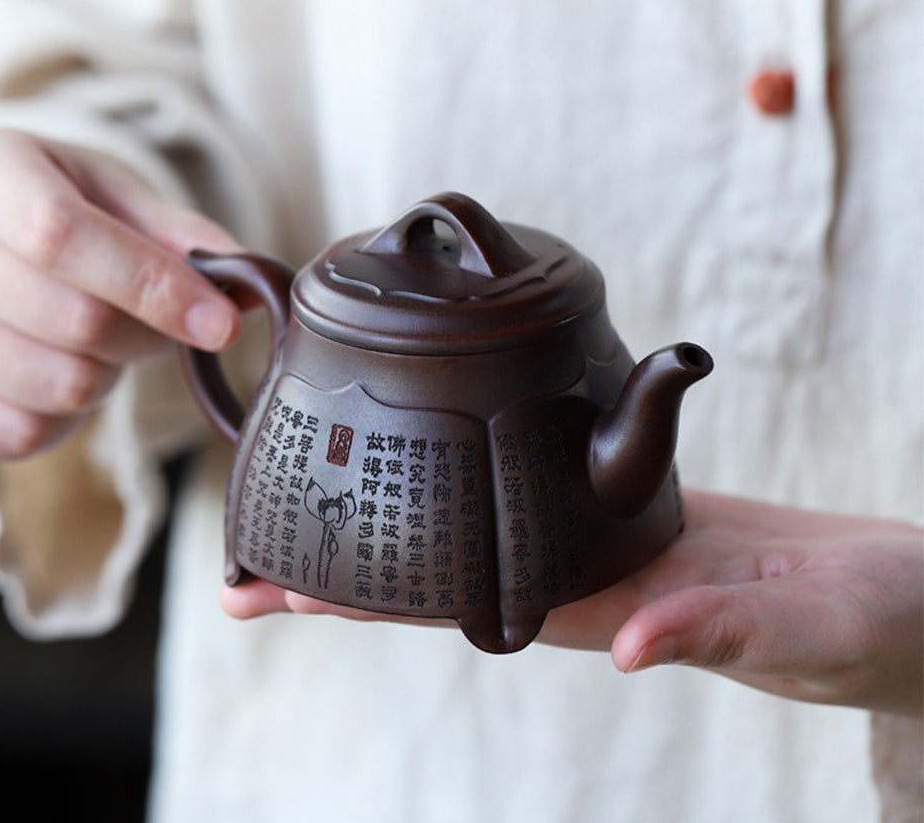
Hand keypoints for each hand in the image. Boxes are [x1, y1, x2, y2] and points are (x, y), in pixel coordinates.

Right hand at [0, 129, 242, 456]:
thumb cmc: (49, 209)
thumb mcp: (111, 196)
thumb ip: (178, 234)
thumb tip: (247, 279)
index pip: (61, 235)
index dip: (153, 287)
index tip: (220, 322)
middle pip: (75, 321)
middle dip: (147, 336)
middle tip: (158, 323)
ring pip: (57, 385)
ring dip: (107, 376)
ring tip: (96, 341)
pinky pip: (20, 432)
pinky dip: (66, 420)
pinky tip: (60, 373)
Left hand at [223, 490, 922, 715]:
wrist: (901, 600)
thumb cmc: (867, 625)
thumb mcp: (804, 632)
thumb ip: (721, 632)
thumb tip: (631, 646)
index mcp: (610, 610)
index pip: (465, 609)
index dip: (370, 604)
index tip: (277, 590)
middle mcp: (588, 582)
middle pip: (445, 576)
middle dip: (347, 573)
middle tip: (244, 560)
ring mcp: (606, 547)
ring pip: (482, 531)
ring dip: (402, 519)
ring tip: (320, 497)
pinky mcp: (634, 509)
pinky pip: (539, 494)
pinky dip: (481, 475)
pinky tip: (446, 455)